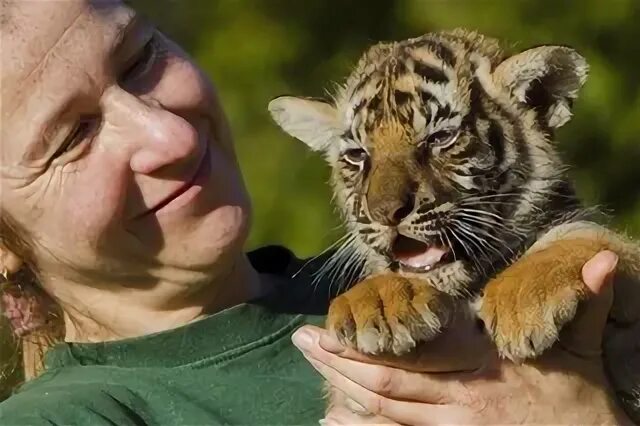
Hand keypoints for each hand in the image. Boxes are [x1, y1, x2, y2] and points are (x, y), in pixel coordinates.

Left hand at [293, 251, 632, 424]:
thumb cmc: (580, 397)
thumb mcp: (582, 349)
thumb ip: (583, 304)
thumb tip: (603, 259)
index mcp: (481, 374)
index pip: (410, 361)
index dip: (366, 345)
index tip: (330, 323)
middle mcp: (460, 407)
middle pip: (383, 387)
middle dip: (338, 363)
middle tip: (301, 340)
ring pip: (384, 414)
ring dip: (343, 390)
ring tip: (312, 368)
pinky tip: (335, 419)